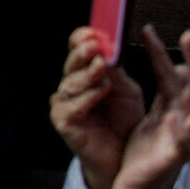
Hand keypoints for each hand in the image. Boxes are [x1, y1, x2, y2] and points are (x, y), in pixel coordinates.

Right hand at [52, 25, 145, 188]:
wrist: (122, 156)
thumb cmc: (123, 122)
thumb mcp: (126, 91)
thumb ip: (116, 72)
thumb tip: (109, 48)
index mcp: (84, 72)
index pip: (76, 49)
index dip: (82, 38)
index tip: (95, 31)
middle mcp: (70, 84)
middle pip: (71, 62)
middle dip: (83, 52)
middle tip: (96, 44)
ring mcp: (63, 102)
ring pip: (71, 82)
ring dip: (89, 73)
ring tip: (103, 66)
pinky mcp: (63, 120)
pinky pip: (73, 105)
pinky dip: (89, 97)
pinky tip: (102, 90)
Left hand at [114, 25, 189, 188]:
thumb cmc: (147, 151)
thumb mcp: (154, 115)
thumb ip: (164, 91)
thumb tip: (171, 59)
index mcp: (172, 109)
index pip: (170, 75)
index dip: (161, 52)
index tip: (148, 28)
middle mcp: (181, 121)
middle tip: (189, 35)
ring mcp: (180, 140)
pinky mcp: (172, 160)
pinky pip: (182, 146)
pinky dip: (182, 132)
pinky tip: (180, 119)